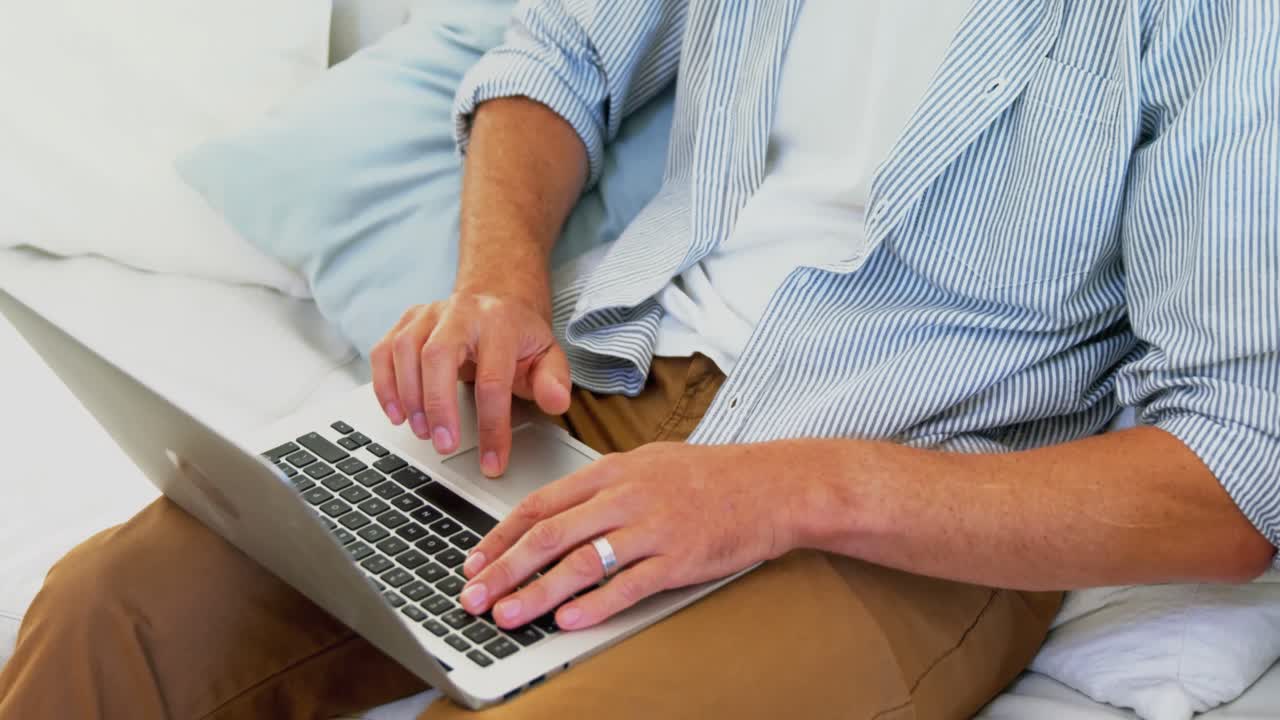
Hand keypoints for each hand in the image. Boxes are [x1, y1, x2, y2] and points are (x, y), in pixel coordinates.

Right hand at [369, 288, 570, 476]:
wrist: (498, 302)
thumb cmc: (520, 337)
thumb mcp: (548, 356)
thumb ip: (555, 380)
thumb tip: (556, 402)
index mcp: (501, 323)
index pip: (494, 379)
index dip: (492, 426)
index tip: (492, 462)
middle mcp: (462, 312)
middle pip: (438, 355)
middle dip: (438, 406)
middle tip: (444, 445)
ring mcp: (430, 314)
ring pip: (404, 349)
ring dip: (408, 396)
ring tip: (422, 432)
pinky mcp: (407, 321)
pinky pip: (384, 350)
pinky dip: (384, 384)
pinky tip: (396, 413)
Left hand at [456, 442, 799, 629]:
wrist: (771, 486)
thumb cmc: (709, 476)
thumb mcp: (647, 463)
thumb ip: (600, 487)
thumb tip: (553, 515)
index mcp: (612, 471)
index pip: (541, 504)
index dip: (501, 535)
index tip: (474, 560)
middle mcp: (627, 496)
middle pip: (549, 534)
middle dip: (504, 569)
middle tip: (474, 596)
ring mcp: (653, 528)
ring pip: (581, 563)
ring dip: (538, 593)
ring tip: (509, 615)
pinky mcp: (680, 559)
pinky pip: (629, 585)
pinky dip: (595, 605)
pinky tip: (569, 620)